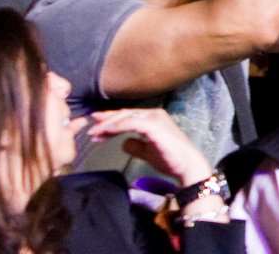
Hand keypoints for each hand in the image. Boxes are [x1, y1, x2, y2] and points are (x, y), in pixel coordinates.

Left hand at [87, 107, 212, 183]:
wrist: (187, 165)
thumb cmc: (170, 159)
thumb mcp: (148, 152)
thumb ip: (136, 146)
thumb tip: (123, 143)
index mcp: (154, 118)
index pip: (128, 117)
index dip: (111, 121)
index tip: (96, 126)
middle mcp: (154, 114)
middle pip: (124, 114)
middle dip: (106, 120)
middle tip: (91, 127)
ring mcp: (154, 119)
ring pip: (125, 117)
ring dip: (108, 125)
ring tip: (94, 133)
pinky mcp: (153, 126)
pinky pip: (130, 124)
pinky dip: (116, 127)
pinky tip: (106, 133)